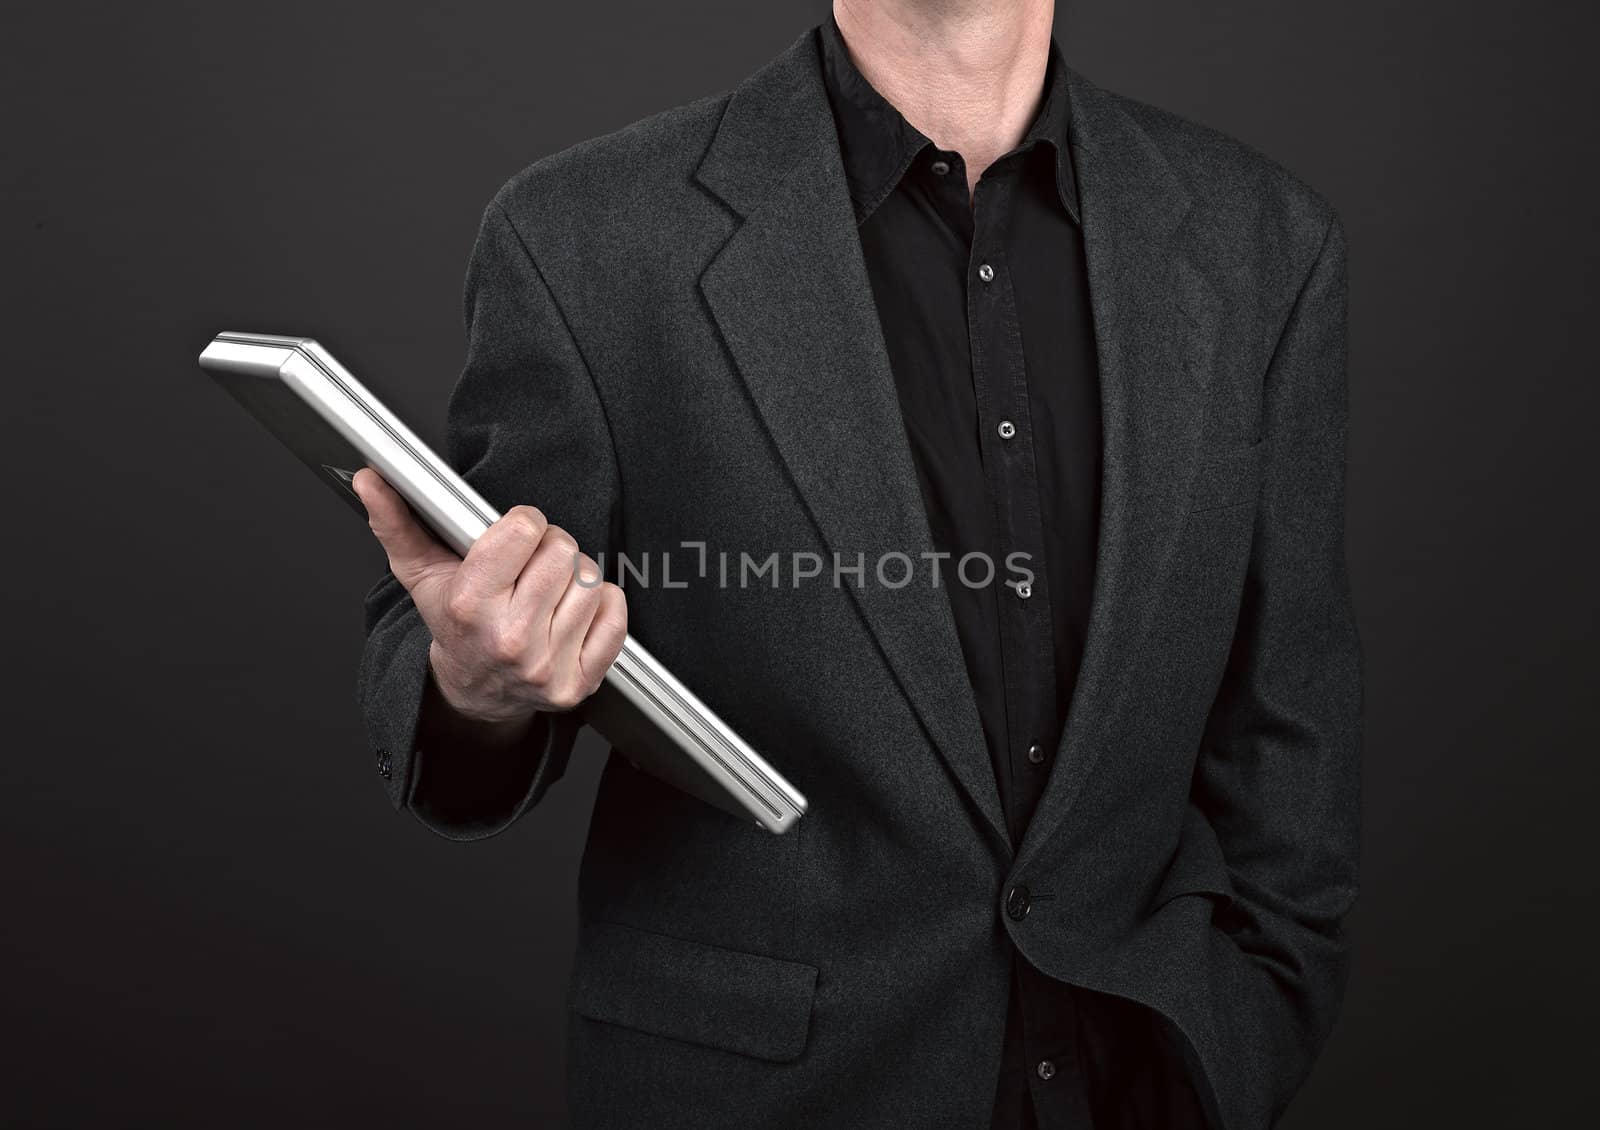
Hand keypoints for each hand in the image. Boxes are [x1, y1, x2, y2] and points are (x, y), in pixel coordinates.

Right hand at [351, 468, 626, 725]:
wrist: (476, 689)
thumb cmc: (455, 624)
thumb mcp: (421, 573)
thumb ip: (396, 522)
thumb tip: (369, 479)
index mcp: (470, 606)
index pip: (525, 529)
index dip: (523, 524)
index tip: (515, 536)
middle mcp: (509, 640)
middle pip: (563, 551)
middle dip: (550, 549)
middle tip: (532, 567)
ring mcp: (547, 666)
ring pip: (591, 580)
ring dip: (575, 579)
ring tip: (547, 593)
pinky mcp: (580, 683)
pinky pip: (616, 614)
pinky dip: (602, 606)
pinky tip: (571, 613)